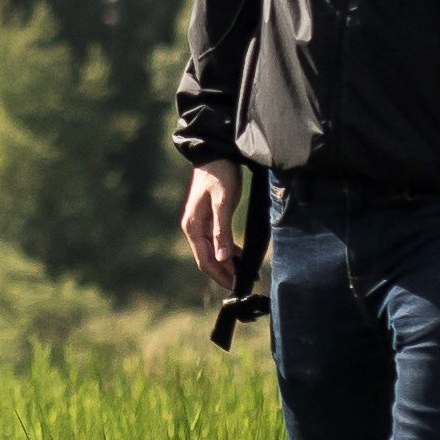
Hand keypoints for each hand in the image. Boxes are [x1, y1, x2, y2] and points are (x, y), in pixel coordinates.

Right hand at [178, 160, 248, 286]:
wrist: (215, 152)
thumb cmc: (220, 175)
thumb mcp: (223, 203)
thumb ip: (222, 232)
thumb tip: (222, 258)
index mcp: (193, 226)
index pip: (205, 260)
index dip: (221, 275)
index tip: (236, 287)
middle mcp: (193, 228)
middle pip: (207, 259)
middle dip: (225, 273)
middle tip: (246, 283)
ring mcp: (199, 224)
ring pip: (212, 252)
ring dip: (228, 264)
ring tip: (247, 273)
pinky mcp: (208, 218)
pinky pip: (216, 242)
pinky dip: (228, 251)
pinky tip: (241, 257)